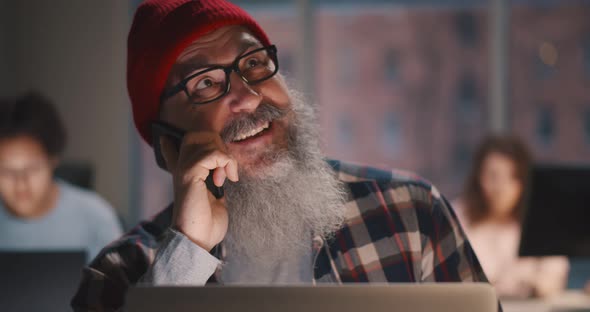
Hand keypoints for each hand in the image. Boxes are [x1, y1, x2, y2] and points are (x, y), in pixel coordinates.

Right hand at [160, 131, 238, 250]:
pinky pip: (212, 154)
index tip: (164, 139)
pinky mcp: (189, 174)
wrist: (198, 240)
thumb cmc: (207, 226)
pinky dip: (225, 162)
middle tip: (225, 167)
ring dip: (225, 157)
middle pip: (195, 136)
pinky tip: (226, 179)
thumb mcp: (214, 200)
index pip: (172, 153)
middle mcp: (181, 170)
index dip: (170, 145)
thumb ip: (214, 183)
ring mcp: (184, 169)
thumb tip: (221, 176)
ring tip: (225, 178)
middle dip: (218, 144)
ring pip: (207, 140)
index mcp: (185, 177)